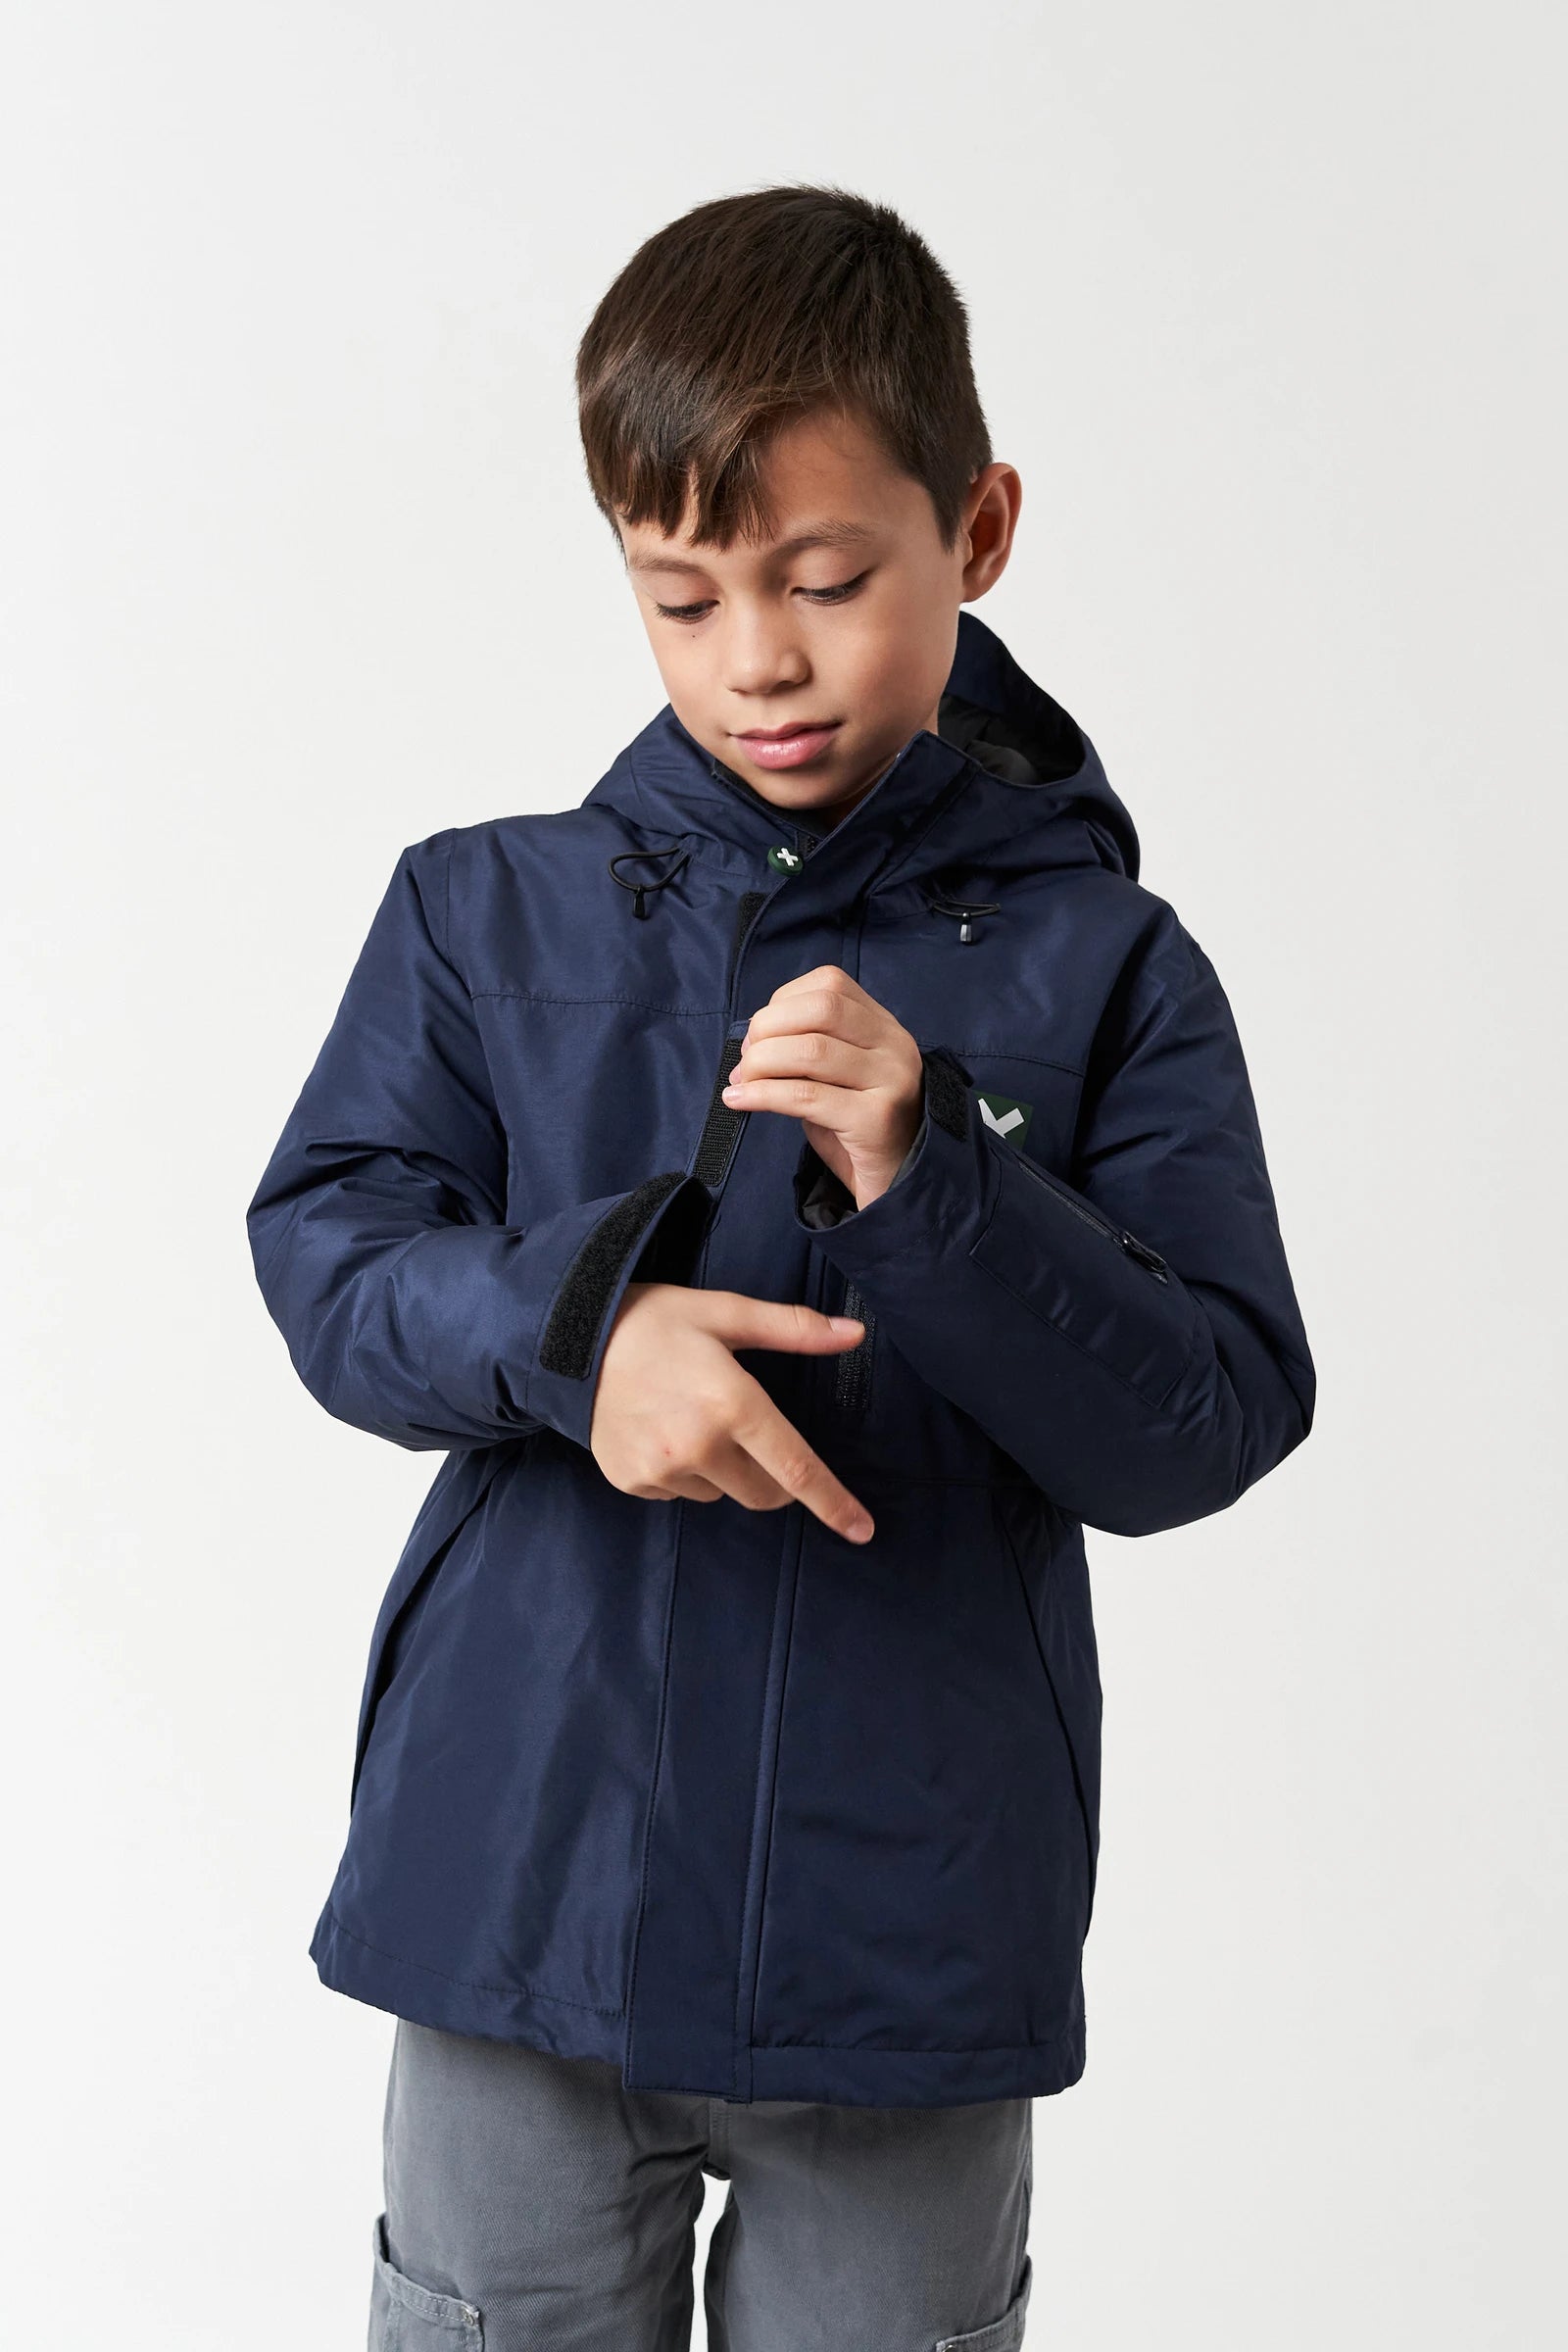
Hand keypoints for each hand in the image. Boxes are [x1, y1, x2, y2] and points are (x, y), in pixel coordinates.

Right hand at [591, 1282, 875, 1541]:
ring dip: (722, 1469)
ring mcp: (662, 1469)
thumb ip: (793, 1329)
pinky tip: (660, 1430)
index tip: (863, 1530)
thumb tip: (854, 1334)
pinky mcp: (632, 1481)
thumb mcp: (726, 1312)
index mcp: (733, 1403)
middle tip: (750, 1432)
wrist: (566, 1338)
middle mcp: (699, 1445)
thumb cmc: (655, 1320)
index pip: (797, 1468)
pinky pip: (678, 1492)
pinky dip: (682, 1471)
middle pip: (765, 1493)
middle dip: (775, 1477)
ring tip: (689, 1416)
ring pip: (720, 1491)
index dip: (834, 1503)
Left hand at [719, 966, 922, 1209]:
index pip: (830, 984)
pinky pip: (806, 1096)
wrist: (898, 1187)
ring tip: (742, 1083)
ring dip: (761, 1063)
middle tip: (747, 1062)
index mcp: (885, 1027)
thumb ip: (802, 1054)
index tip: (759, 1035)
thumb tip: (746, 1049)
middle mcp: (895, 1045)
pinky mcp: (876, 1119)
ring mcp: (891, 1080)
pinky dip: (762, 1095)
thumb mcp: (836, 1080)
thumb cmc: (858, 1132)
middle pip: (822, 1007)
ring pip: (811, 1050)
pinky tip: (740, 1101)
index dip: (782, 1002)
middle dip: (769, 1028)